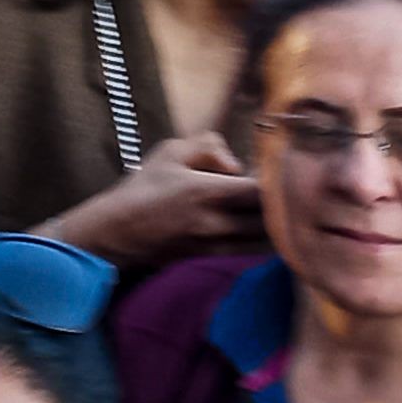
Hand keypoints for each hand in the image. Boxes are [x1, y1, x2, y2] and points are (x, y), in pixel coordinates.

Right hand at [41, 134, 276, 273]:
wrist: (119, 232)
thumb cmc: (143, 187)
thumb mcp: (170, 151)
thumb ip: (208, 146)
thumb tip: (235, 163)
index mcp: (206, 192)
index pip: (259, 191)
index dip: (275, 180)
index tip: (278, 167)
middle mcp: (216, 222)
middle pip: (269, 218)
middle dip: (280, 202)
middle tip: (282, 186)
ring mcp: (216, 244)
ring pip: (264, 238)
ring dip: (274, 222)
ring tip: (274, 205)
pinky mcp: (214, 256)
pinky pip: (251, 249)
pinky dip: (261, 236)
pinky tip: (260, 222)